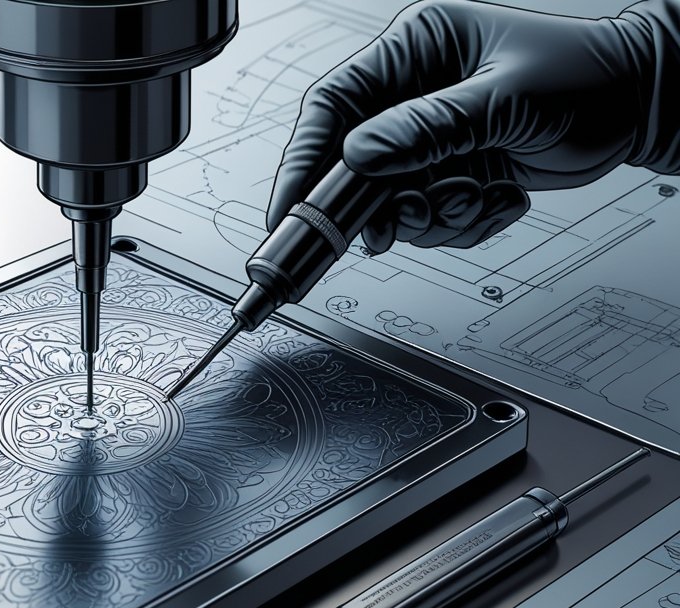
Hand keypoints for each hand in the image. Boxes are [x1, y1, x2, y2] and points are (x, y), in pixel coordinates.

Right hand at [268, 0, 670, 252]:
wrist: (643, 110)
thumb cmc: (590, 78)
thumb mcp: (504, 99)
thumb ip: (429, 128)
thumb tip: (361, 154)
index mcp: (416, 48)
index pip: (334, 105)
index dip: (305, 160)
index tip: (292, 210)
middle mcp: (414, 93)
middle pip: (352, 164)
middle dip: (374, 206)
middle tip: (387, 231)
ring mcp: (430, 137)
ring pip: (390, 201)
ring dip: (427, 218)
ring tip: (471, 200)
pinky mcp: (448, 171)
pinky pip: (426, 216)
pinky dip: (457, 223)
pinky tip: (496, 199)